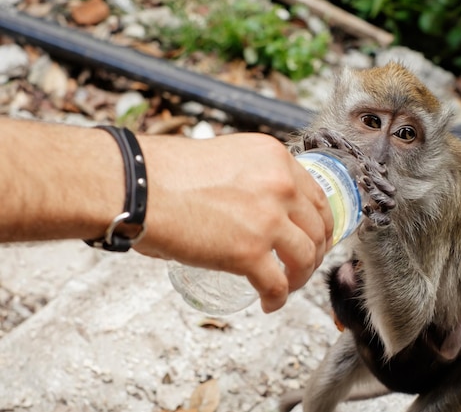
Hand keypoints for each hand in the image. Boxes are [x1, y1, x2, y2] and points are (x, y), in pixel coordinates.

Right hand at [136, 133, 333, 312]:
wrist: (138, 186)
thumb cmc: (167, 172)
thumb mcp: (227, 159)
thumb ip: (251, 178)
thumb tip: (253, 204)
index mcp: (275, 160)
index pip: (316, 196)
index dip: (320, 223)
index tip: (314, 236)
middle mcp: (280, 185)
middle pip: (318, 228)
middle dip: (316, 251)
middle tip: (304, 264)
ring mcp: (267, 219)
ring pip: (306, 258)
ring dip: (301, 277)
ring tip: (288, 285)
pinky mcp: (248, 252)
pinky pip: (278, 284)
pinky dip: (277, 298)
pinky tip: (269, 302)